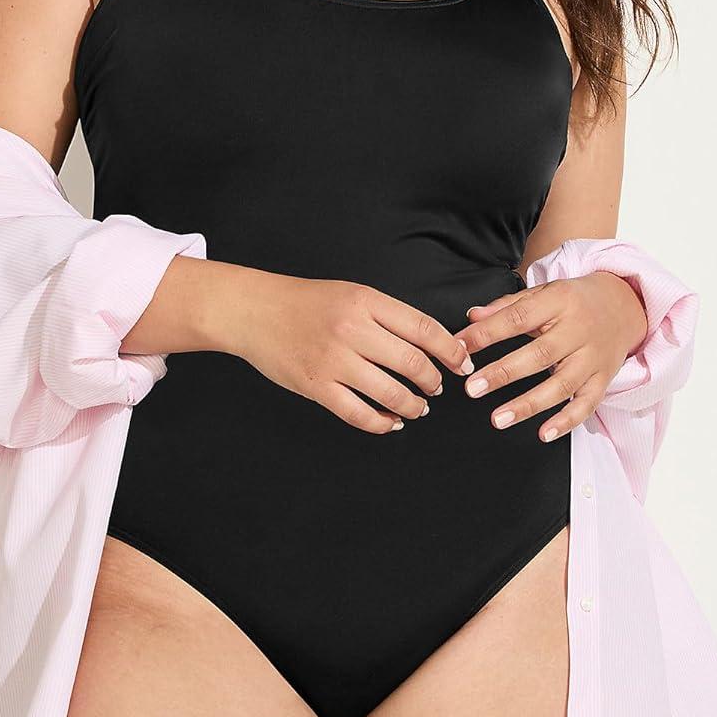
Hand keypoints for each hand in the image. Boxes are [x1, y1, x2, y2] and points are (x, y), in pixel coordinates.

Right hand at [228, 270, 476, 434]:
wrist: (255, 312)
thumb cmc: (307, 302)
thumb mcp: (352, 294)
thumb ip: (387, 316)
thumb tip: (431, 343)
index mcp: (366, 301)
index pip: (423, 328)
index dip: (450, 350)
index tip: (461, 364)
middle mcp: (352, 330)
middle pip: (412, 362)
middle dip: (433, 381)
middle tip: (437, 388)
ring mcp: (333, 360)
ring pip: (390, 392)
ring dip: (412, 405)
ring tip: (418, 408)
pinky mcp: (316, 386)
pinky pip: (359, 413)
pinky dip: (382, 422)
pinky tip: (391, 421)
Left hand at [452, 271, 648, 441]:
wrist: (625, 305)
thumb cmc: (576, 300)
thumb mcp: (544, 292)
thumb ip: (508, 306)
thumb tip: (472, 317)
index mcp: (560, 301)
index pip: (518, 318)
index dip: (487, 334)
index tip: (460, 347)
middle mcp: (579, 330)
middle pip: (539, 355)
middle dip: (503, 373)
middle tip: (473, 388)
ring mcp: (592, 358)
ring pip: (561, 385)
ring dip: (528, 405)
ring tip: (498, 419)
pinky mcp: (603, 379)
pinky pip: (586, 405)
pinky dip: (566, 421)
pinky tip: (544, 434)